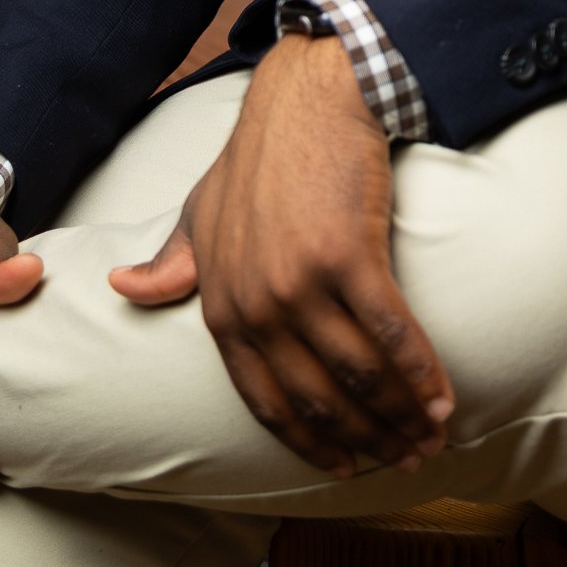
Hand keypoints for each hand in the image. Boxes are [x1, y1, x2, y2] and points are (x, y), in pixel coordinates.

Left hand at [111, 35, 454, 478]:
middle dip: (366, 439)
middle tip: (404, 461)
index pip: (265, 399)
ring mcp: (302, 282)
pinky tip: (443, 398)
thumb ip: (172, 261)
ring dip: (401, 415)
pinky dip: (420, 372)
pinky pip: (391, 331)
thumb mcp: (200, 210)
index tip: (342, 467)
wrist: (306, 99)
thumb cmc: (259, 154)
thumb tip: (123, 289)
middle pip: (319, 396)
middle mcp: (259, 304)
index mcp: (222, 303)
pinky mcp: (350, 255)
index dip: (308, 441)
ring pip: (358, 374)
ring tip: (430, 437)